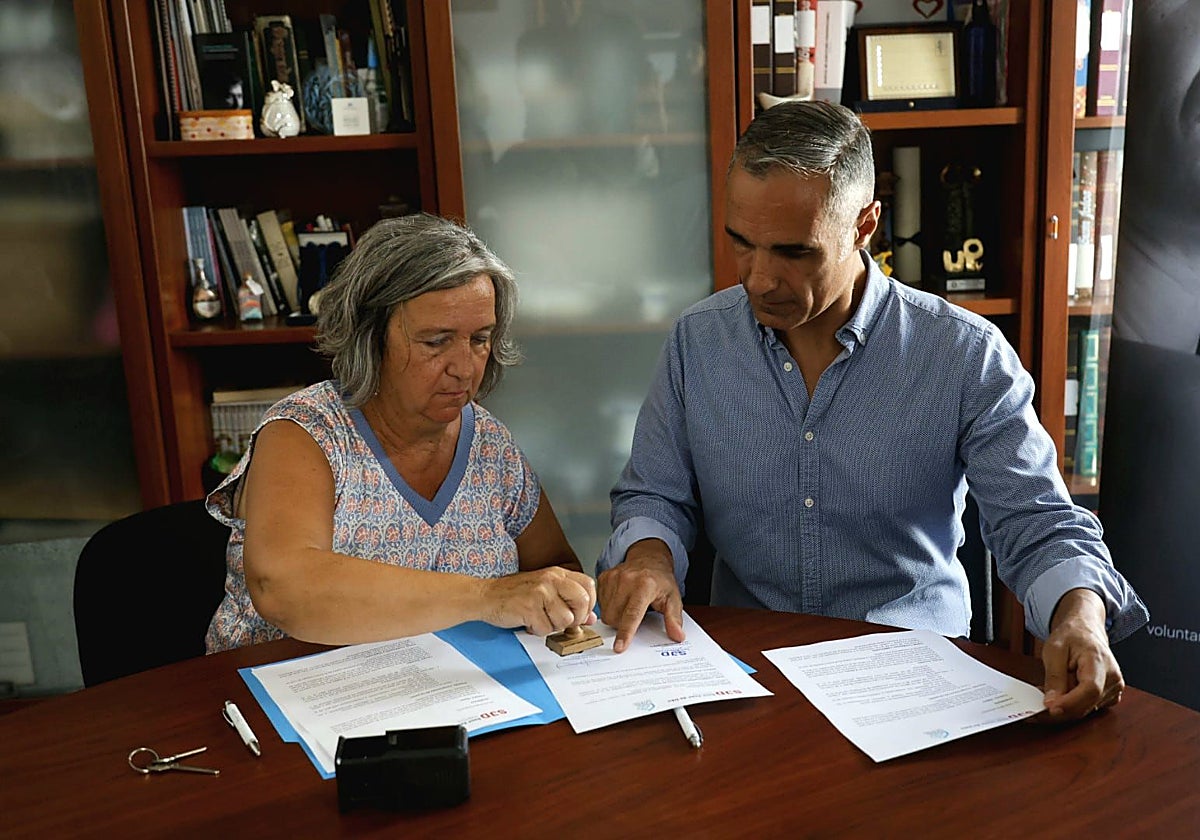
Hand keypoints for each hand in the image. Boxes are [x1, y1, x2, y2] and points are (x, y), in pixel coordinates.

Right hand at [481, 567, 596, 635]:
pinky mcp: (529, 607)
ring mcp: (540, 593)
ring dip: (553, 626)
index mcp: (557, 573)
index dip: (588, 605)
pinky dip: (538, 630)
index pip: (588, 586)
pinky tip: (529, 622)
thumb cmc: (515, 594)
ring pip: (565, 620)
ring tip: (540, 619)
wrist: (486, 595)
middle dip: (576, 619)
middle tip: (562, 621)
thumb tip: (591, 617)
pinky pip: (546, 629)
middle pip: (582, 602)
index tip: (580, 613)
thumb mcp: (546, 591)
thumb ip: (569, 601)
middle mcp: (551, 579)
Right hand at [596, 539, 683, 652]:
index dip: (626, 633)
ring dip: (616, 616)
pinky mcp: (603, 577)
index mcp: (644, 585)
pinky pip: (600, 603)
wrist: (649, 559)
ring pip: (606, 613)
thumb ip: (674, 618)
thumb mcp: (673, 598)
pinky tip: (620, 600)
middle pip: (615, 617)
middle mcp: (626, 579)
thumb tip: (677, 635)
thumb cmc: (660, 580)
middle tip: (636, 615)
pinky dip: (609, 606)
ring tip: (628, 606)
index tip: (620, 647)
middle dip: (623, 624)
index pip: (632, 614)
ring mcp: (613, 577)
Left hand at [1040, 588, 1124, 720]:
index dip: (1071, 702)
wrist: (1085, 630)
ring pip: (1086, 709)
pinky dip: (1073, 704)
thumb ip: (1054, 677)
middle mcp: (1112, 677)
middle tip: (1038, 706)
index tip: (1051, 708)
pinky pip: (1089, 708)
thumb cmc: (1071, 636)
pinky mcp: (1110, 696)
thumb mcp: (1054, 650)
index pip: (1090, 689)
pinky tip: (1063, 692)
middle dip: (1062, 707)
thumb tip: (1052, 702)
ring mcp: (1114, 688)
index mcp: (1100, 661)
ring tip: (1052, 689)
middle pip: (1088, 703)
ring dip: (1066, 705)